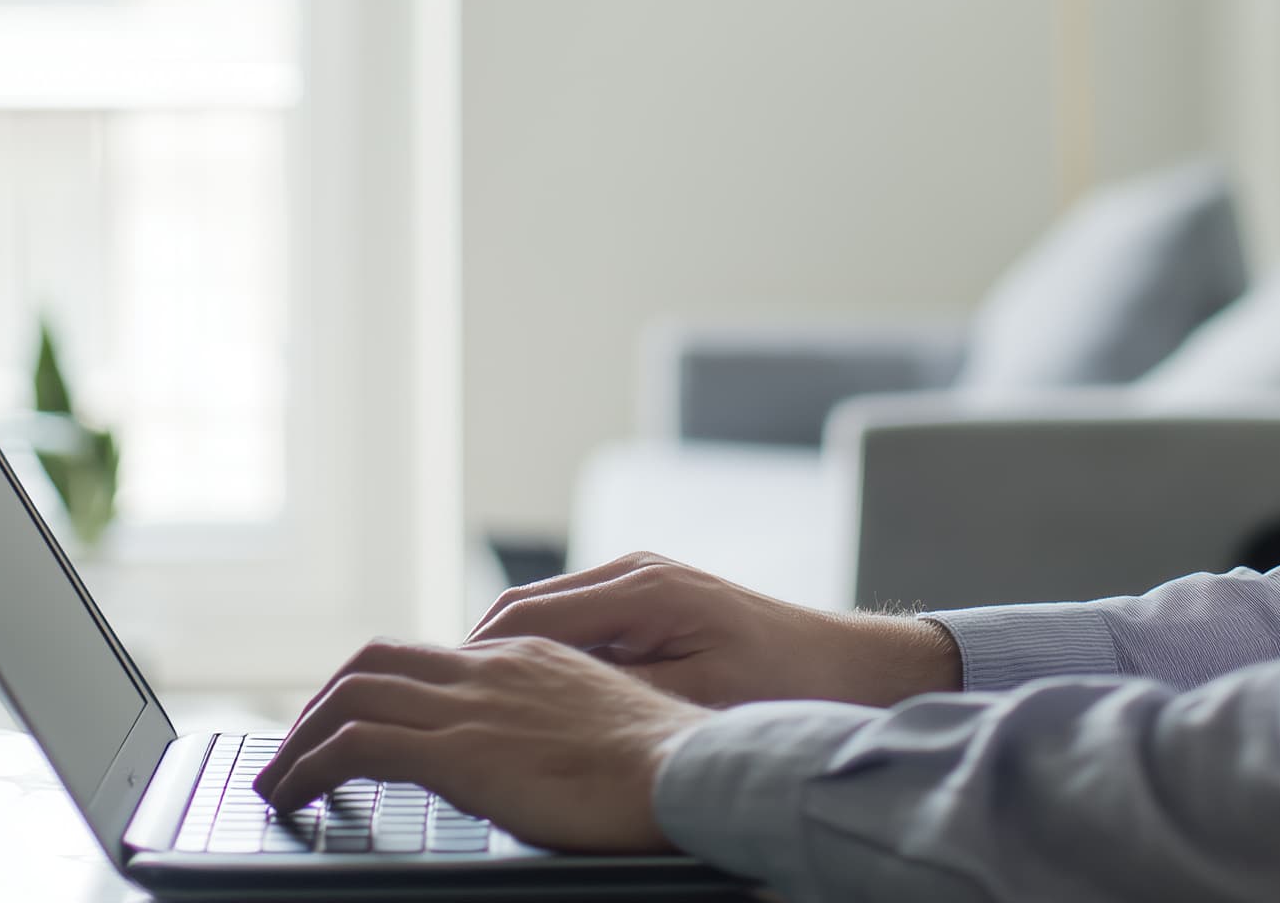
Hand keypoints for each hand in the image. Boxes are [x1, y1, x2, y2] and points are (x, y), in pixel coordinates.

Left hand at [251, 635, 708, 850]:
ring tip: (280, 777)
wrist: (687, 771)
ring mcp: (473, 704)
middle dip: (325, 700)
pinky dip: (310, 766)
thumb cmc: (665, 770)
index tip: (355, 721)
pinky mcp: (459, 749)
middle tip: (299, 744)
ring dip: (303, 736)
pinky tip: (295, 796)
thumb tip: (543, 764)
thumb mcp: (604, 732)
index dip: (380, 685)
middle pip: (378, 660)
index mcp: (529, 660)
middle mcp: (492, 668)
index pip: (433, 657)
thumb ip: (559, 731)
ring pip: (353, 695)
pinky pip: (357, 745)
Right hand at [467, 550, 961, 708]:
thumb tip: (542, 701)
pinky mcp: (651, 601)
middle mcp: (634, 572)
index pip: (527, 619)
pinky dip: (541, 655)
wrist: (850, 670)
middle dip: (473, 658)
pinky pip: (575, 624)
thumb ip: (616, 694)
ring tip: (463, 707)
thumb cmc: (781, 690)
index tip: (433, 700)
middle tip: (429, 707)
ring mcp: (641, 582)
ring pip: (545, 615)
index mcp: (641, 590)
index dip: (473, 662)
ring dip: (504, 657)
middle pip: (524, 612)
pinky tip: (525, 699)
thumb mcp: (696, 699)